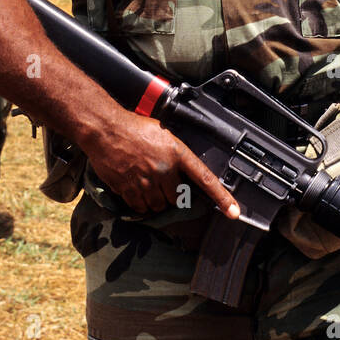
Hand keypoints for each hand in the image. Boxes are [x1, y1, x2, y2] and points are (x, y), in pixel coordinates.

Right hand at [82, 112, 239, 219]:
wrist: (105, 129)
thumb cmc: (133, 127)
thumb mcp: (162, 134)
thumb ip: (175, 153)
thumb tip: (181, 171)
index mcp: (177, 153)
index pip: (205, 179)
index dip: (221, 198)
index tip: (234, 212)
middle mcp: (164, 169)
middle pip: (176, 198)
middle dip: (169, 193)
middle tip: (159, 180)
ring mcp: (146, 181)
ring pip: (158, 206)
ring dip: (154, 200)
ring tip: (145, 182)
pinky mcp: (129, 189)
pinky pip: (140, 208)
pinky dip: (139, 204)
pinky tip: (133, 187)